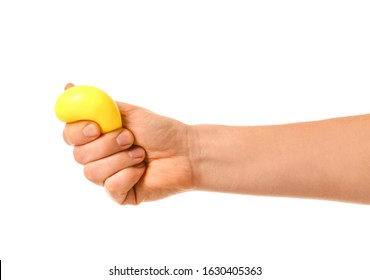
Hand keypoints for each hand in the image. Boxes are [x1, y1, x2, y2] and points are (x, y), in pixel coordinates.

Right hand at [63, 84, 194, 204]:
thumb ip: (98, 104)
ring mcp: (108, 177)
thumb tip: (68, 87)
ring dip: (120, 160)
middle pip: (78, 156)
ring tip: (140, 154)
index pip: (70, 135)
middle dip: (107, 145)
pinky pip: (110, 187)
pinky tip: (142, 170)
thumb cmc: (160, 130)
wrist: (185, 152)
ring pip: (92, 172)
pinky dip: (128, 175)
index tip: (96, 128)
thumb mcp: (129, 112)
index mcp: (98, 136)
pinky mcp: (120, 194)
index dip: (78, 132)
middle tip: (130, 138)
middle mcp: (99, 157)